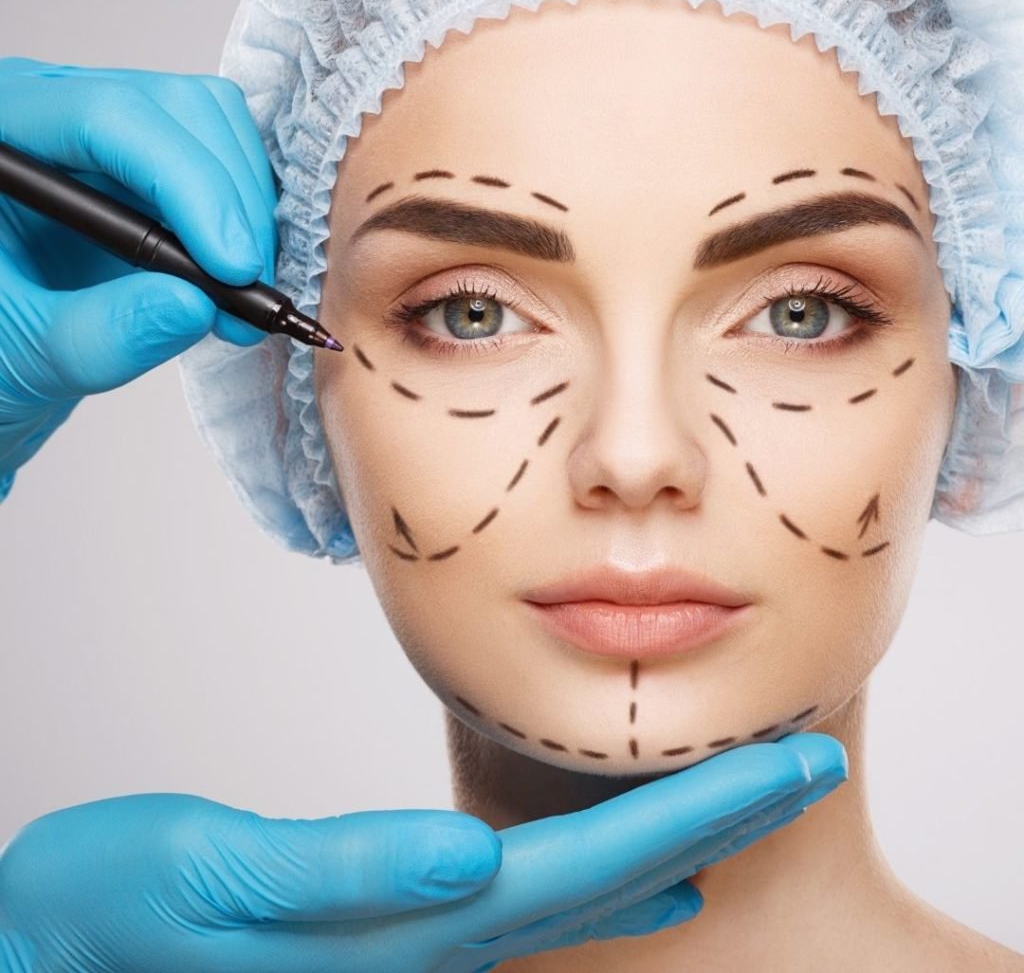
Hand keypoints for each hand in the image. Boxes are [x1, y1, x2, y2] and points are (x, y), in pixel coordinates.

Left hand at [0, 56, 275, 487]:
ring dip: (250, 211)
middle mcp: (53, 116)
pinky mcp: (153, 165)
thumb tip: (195, 304)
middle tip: (246, 290)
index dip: (187, 183)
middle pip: (177, 110)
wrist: (1, 358)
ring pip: (215, 126)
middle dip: (231, 200)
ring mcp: (109, 137)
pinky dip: (252, 218)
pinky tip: (238, 281)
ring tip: (240, 301)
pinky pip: (228, 160)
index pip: (106, 117)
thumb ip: (99, 334)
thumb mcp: (22, 353)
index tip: (232, 267)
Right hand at [0, 732, 845, 971]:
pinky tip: (642, 869)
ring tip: (745, 804)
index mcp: (405, 927)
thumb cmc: (111, 916)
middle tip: (811, 765)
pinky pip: (531, 898)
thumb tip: (467, 860)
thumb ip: (343, 879)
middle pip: (612, 874)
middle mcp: (429, 940)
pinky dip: (606, 875)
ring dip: (674, 838)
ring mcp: (414, 938)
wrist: (50, 951)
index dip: (699, 812)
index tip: (797, 764)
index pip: (587, 867)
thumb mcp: (214, 885)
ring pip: (585, 886)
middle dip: (719, 817)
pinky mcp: (387, 919)